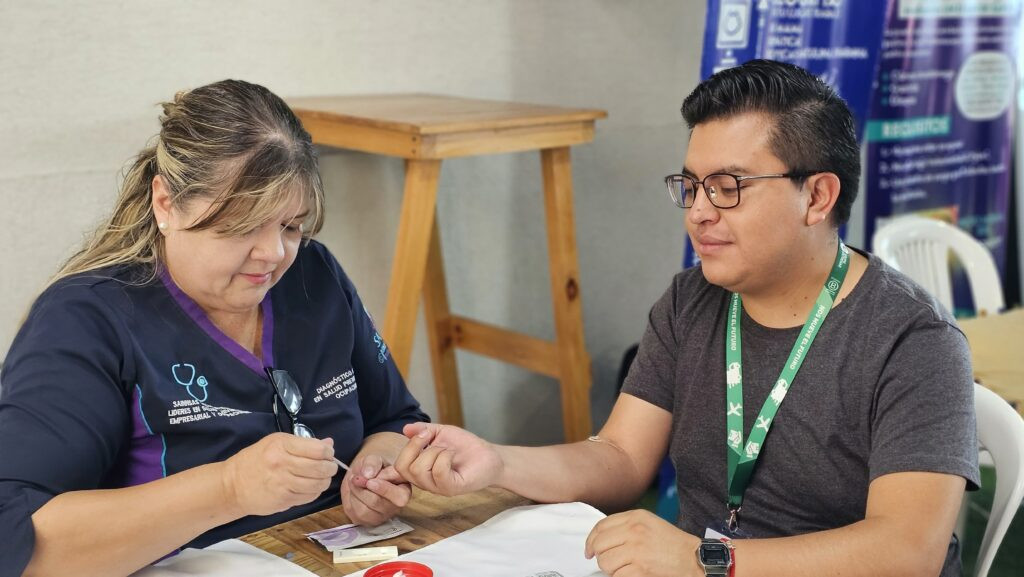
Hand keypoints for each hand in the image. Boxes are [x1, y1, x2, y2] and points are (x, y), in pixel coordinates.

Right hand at [222, 433, 337, 516]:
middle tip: (330, 467)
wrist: (232, 486)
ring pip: (317, 484)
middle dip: (330, 467)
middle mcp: (282, 464)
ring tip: (322, 478)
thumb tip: (328, 443)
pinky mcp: (283, 500)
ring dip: (325, 481)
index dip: (328, 452)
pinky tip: (310, 487)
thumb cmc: (255, 460)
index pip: (317, 449)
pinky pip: (308, 497)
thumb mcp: (276, 443)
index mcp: (281, 446)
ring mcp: (282, 484)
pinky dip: (314, 492)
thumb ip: (303, 443)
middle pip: (320, 468)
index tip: (328, 453)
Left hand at [341, 453, 410, 525]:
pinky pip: (356, 514)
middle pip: (379, 503)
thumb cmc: (373, 468)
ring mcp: (382, 516)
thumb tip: (367, 475)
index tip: (370, 480)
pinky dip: (351, 500)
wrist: (362, 476)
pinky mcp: (368, 521)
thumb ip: (372, 462)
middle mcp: (396, 506)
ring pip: (365, 510)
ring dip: (356, 493)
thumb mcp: (374, 459)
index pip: (399, 496)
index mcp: (404, 490)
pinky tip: (353, 492)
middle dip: (363, 490)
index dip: (383, 488)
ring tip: (354, 482)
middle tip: (356, 478)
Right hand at [392, 422, 502, 495]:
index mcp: (419, 470)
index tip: (420, 437)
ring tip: (446, 449)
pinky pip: (439, 472)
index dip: (401, 452)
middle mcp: (425, 482)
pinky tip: (452, 454)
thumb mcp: (441, 432)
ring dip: (433, 451)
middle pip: (403, 468)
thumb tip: (405, 429)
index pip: (397, 468)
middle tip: (430, 437)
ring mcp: (438, 487)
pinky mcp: (452, 488)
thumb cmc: (464, 446)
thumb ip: (423, 430)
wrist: (489, 455)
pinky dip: (444, 457)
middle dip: (415, 446)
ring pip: (419, 470)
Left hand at [584, 509, 701, 576]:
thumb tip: (602, 538)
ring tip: (624, 568)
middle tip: (609, 561)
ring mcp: (636, 550)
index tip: (589, 549)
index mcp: (636, 517)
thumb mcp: (649, 524)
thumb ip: (626, 526)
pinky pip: (617, 575)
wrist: (695, 560)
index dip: (591, 540)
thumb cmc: (674, 544)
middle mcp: (634, 531)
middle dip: (600, 556)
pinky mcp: (640, 569)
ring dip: (611, 569)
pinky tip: (631, 574)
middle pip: (599, 545)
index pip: (601, 526)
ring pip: (605, 562)